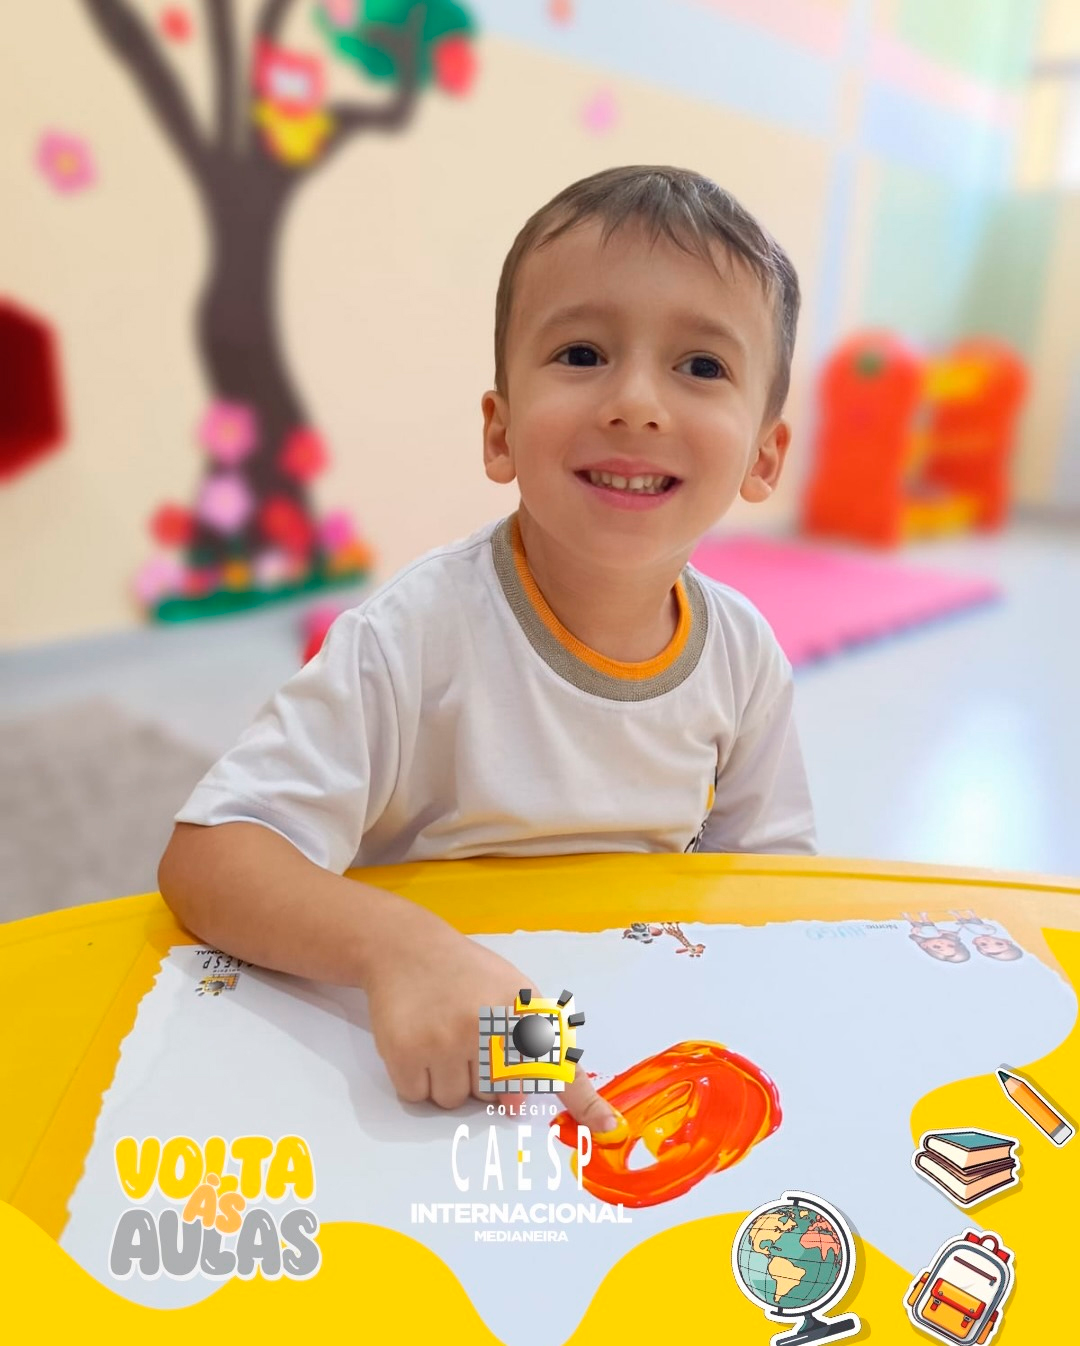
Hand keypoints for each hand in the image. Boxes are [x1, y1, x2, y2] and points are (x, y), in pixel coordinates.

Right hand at [364, 907, 619, 1133]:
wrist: (406, 947)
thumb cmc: (466, 974)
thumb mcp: (509, 990)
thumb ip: (525, 1043)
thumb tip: (517, 1104)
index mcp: (516, 1010)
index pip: (556, 1062)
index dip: (584, 1100)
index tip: (607, 1127)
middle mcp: (483, 1026)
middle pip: (495, 1095)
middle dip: (481, 1077)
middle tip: (466, 1037)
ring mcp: (442, 1040)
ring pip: (455, 1101)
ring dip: (448, 1080)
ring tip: (440, 1037)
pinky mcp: (404, 1051)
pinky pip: (419, 1096)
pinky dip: (418, 1080)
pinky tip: (417, 1043)